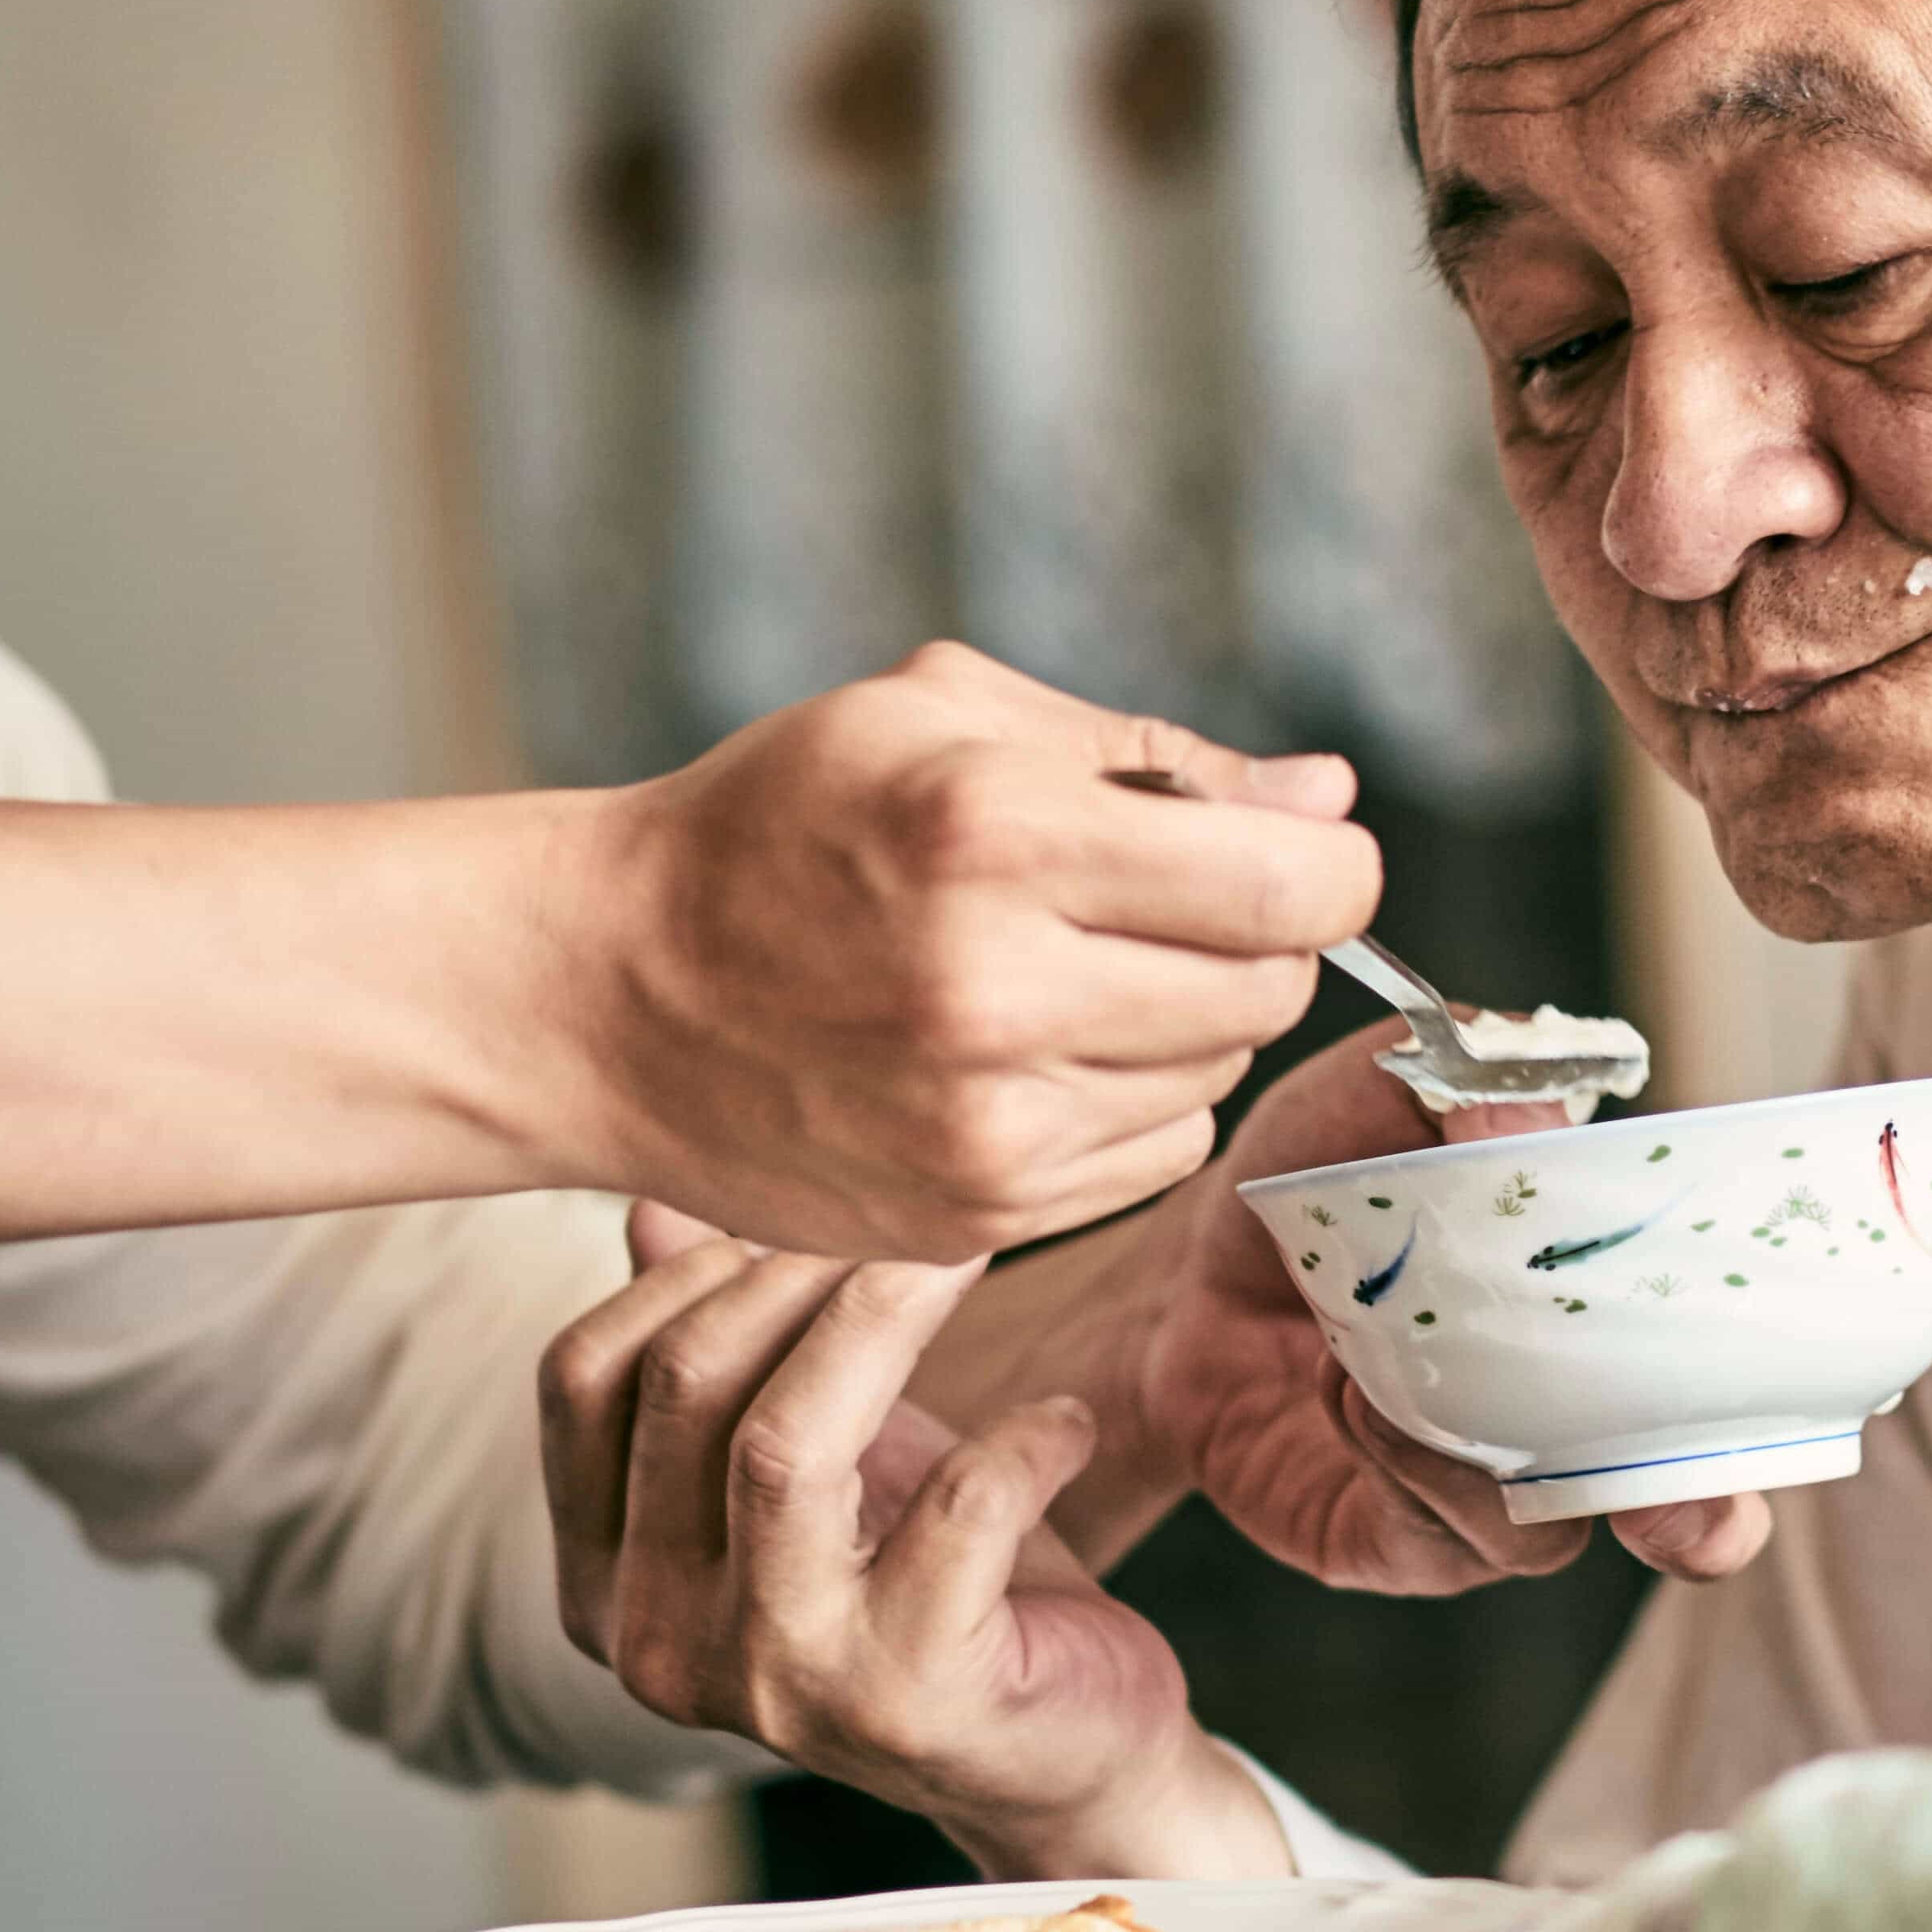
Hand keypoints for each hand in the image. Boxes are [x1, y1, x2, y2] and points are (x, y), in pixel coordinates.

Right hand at [538, 1215, 1282, 1875]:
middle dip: (800, 1264)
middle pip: (684, 1386)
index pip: (582, 1379)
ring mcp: (778, 1681)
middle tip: (913, 1209)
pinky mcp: (909, 1696)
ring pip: (785, 1441)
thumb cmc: (934, 1584)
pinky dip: (1023, 1438)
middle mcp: (662, 1644)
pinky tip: (1064, 1426)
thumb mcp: (817, 1457)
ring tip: (970, 1260)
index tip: (802, 1203)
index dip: (691, 1265)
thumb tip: (655, 1198)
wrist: (1062, 1755)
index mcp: (607, 1585)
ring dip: (887, 1316)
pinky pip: (958, 1506)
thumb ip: (727, 1348)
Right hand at [567, 647, 1375, 1258]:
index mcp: (995, 833)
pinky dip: (1128, 1098)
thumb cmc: (774, 826)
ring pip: (1217, 1074)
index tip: (1291, 852)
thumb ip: (1151, 753)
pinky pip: (1155, 1151)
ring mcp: (987, 1124)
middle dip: (1253, 934)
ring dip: (1184, 1019)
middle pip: (1271, 986)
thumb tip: (1327, 801)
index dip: (1328, 865)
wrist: (603, 992)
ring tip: (1065, 973)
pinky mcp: (976, 1215)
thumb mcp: (937, 716)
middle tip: (1155, 903)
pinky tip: (1029, 1051)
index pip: (1293, 886)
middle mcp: (997, 991)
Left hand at [1109, 1029, 1776, 1594]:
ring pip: (1540, 1525)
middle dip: (1693, 1515)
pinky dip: (1400, 1460)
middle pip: (1680, 1508)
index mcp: (1620, 1320)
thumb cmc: (1327, 1171)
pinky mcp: (1395, 1544)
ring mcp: (1491, 1499)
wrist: (1192, 1256)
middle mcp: (1578, 1427)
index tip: (1774, 1430)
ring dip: (1480, 1447)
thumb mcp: (1396, 1092)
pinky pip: (1431, 1534)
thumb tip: (1530, 1107)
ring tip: (1384, 1355)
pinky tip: (1348, 1391)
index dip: (1770, 1415)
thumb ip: (1478, 1079)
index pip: (1737, 1391)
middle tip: (1670, 1503)